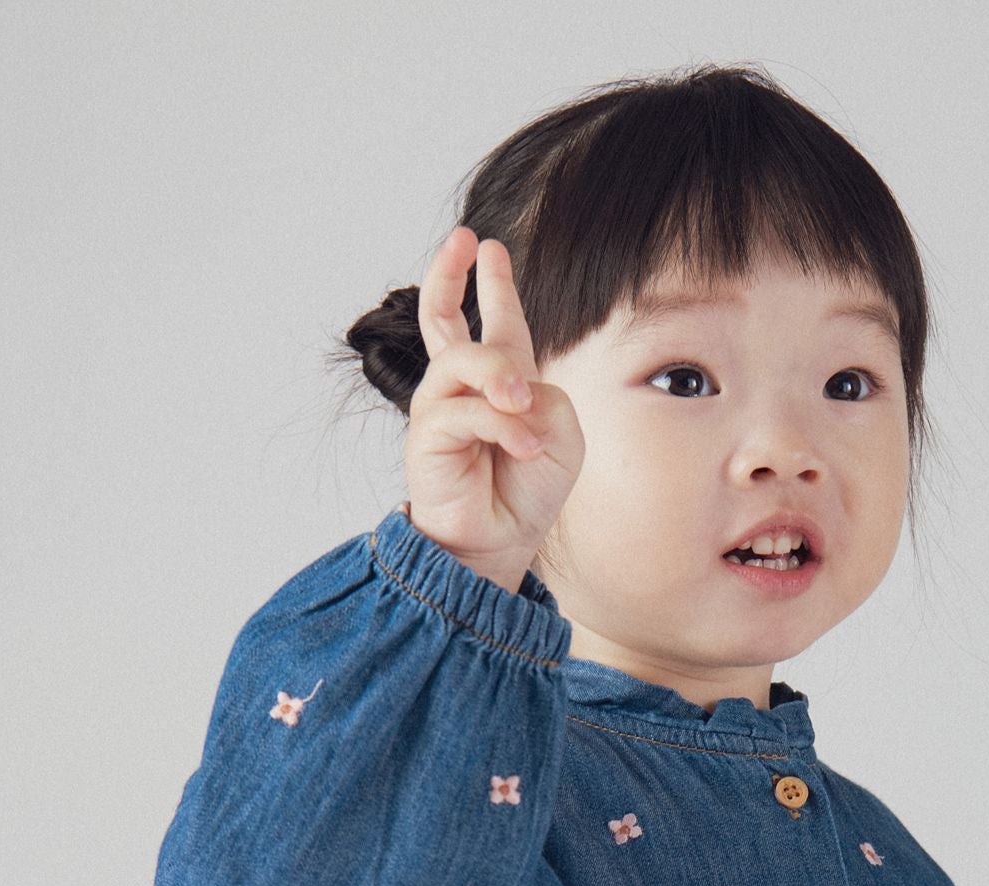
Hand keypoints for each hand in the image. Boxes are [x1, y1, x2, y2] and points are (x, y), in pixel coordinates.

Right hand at [403, 226, 582, 578]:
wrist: (500, 543)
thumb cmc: (528, 492)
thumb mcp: (561, 433)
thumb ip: (546, 393)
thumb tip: (507, 386)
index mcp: (500, 385)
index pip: (494, 325)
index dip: (491, 285)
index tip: (488, 246)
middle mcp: (463, 390)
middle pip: (443, 320)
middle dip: (449, 274)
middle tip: (464, 239)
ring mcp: (440, 409)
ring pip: (464, 360)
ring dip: (501, 377)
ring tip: (522, 408)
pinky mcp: (426, 436)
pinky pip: (465, 410)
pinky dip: (501, 426)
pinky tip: (523, 447)